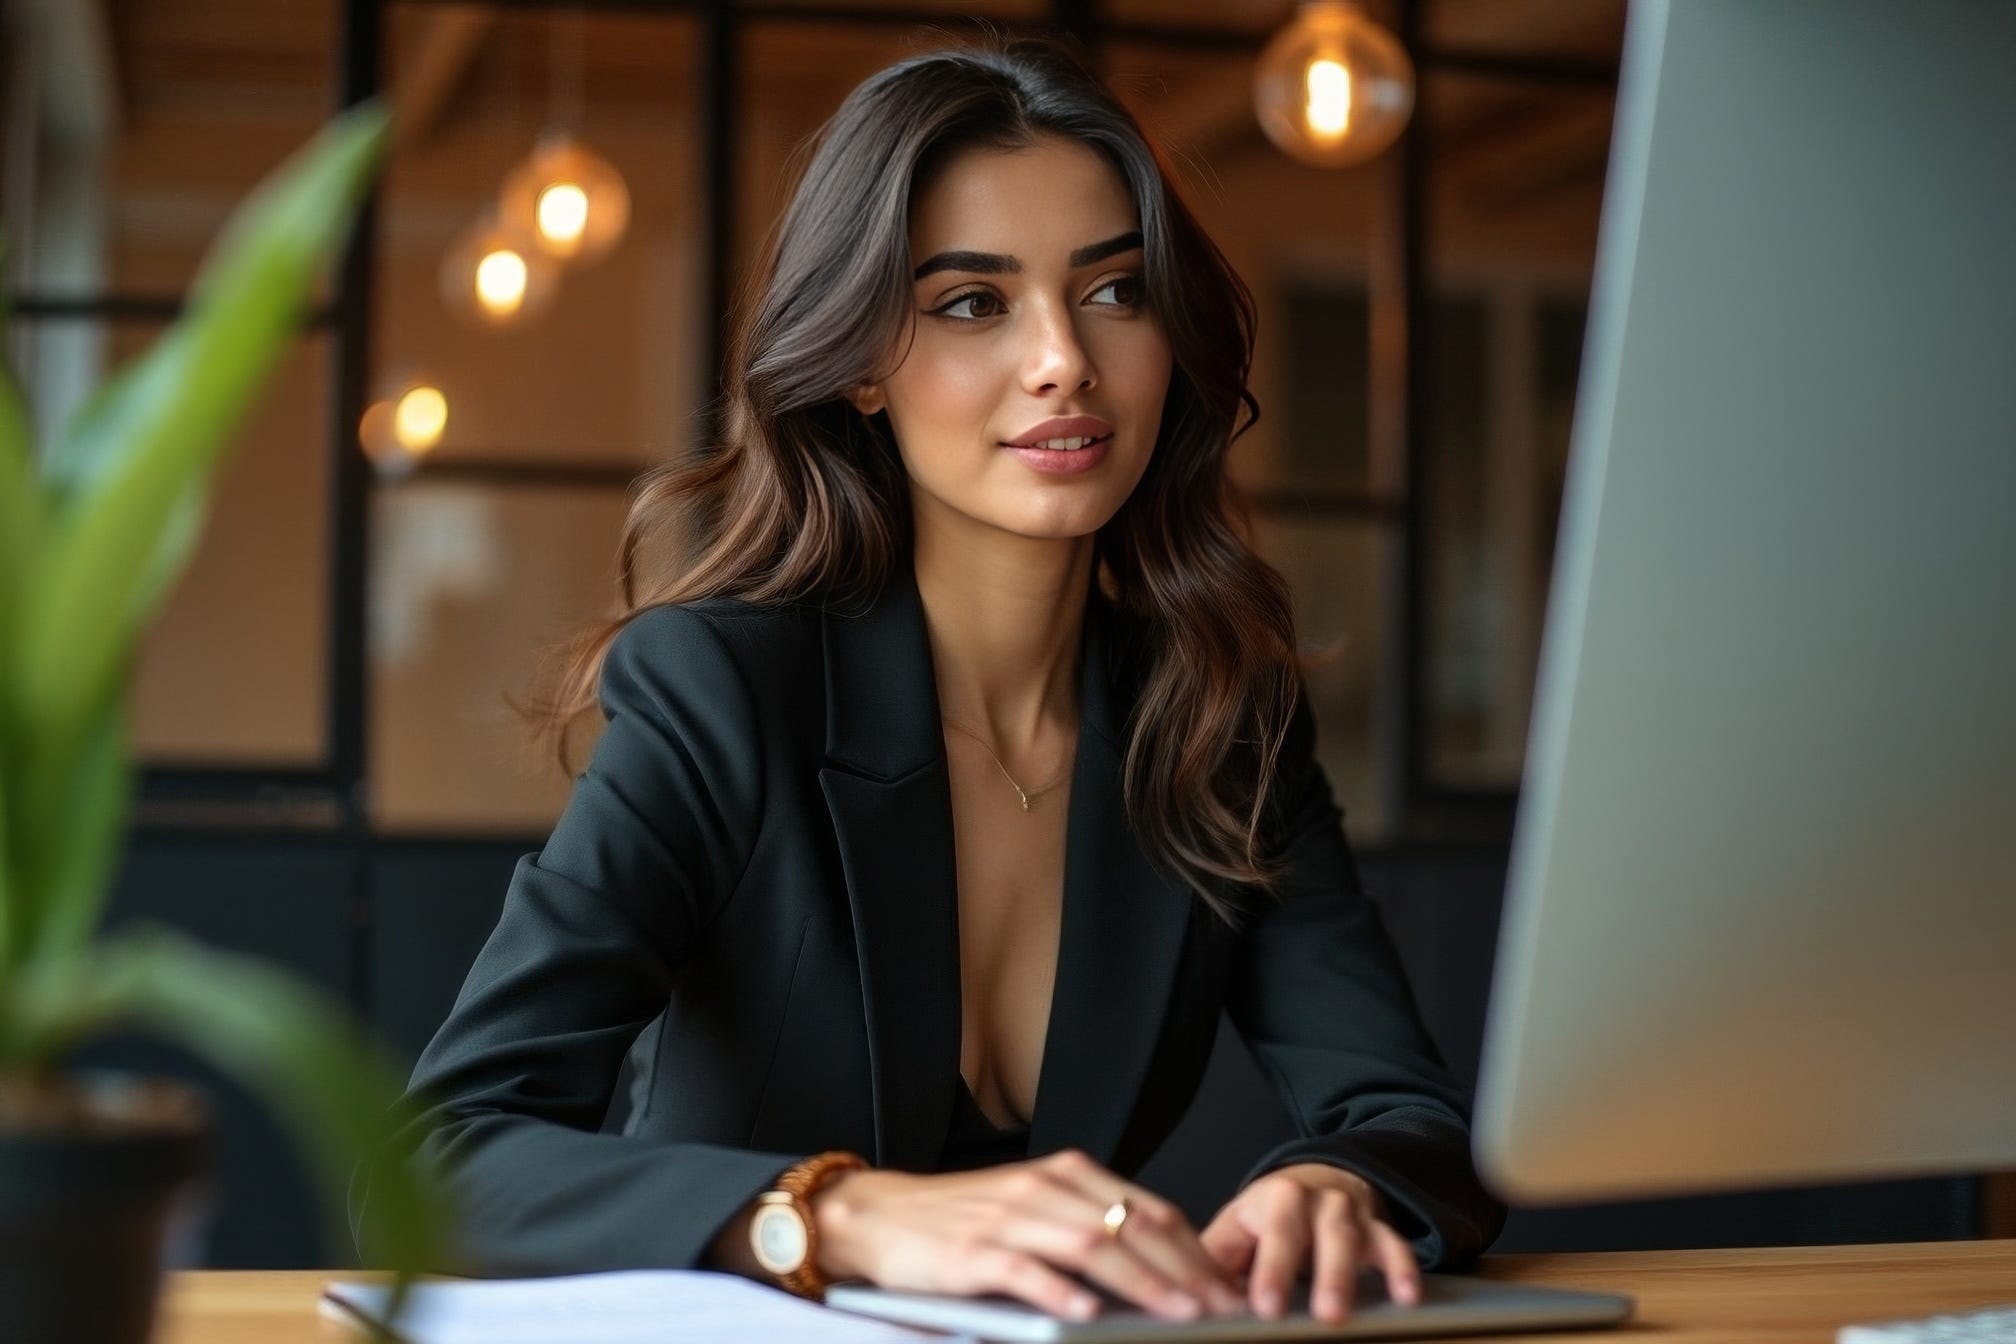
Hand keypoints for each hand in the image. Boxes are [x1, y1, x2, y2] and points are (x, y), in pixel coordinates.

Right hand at [812, 1149, 1245, 1320]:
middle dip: (1185, 1273)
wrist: (879, 1216)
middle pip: (1131, 1228)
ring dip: (1143, 1284)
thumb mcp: (1034, 1210)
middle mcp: (1045, 1189)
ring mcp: (1009, 1217)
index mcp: (1067, 1175)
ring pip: (1091, 1248)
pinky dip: (1061, 1292)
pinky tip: (1089, 1314)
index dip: (1195, 1250)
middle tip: (1222, 1309)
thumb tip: (1158, 1272)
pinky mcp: (974, 1251)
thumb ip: (1087, 1227)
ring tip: (1180, 1315)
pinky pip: (1026, 1271)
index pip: (1149, 1211)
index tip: (1229, 1287)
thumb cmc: (962, 1221)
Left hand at [1198, 1163, 1420, 1323]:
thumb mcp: (1238, 1230)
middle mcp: (1313, 1200)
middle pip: (1313, 1234)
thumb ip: (1217, 1264)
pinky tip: (1406, 1297)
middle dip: (1315, 1275)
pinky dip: (1402, 1269)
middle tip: (1318, 1316)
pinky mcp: (1378, 1229)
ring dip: (1346, 1277)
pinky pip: (1394, 1245)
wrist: (1317, 1181)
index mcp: (1272, 1199)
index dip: (1270, 1270)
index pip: (1271, 1233)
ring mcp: (1348, 1213)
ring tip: (1340, 1314)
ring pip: (1350, 1239)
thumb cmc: (1267, 1219)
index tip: (1263, 1307)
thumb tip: (1193, 1303)